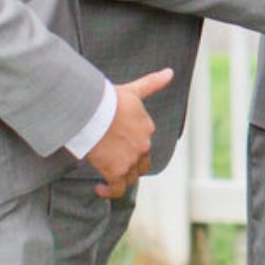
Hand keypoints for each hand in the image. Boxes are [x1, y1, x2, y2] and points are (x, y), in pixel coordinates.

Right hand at [86, 68, 170, 199]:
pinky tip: (99, 189)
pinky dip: (109, 192)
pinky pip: (116, 189)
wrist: (94, 112)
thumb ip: (152, 83)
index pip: (144, 143)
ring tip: (107, 180)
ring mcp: (131, 160)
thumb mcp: (134, 90)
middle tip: (115, 165)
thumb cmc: (110, 99)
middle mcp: (143, 146)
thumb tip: (170, 72)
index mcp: (147, 128)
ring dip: (120, 180)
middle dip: (131, 166)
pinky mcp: (116, 172)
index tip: (118, 146)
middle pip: (142, 164)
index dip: (133, 146)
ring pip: (131, 178)